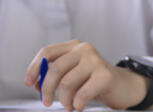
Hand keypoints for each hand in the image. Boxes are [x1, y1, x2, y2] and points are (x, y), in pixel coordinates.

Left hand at [24, 40, 151, 110]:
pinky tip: (79, 106)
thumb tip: (37, 84)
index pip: (47, 52)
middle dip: (47, 89)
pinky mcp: (105, 75)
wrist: (123, 86)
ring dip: (64, 100)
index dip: (34, 68)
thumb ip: (56, 75)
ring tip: (69, 106)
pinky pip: (82, 94)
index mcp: (73, 46)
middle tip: (46, 102)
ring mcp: (95, 61)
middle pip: (55, 69)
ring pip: (66, 83)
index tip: (29, 83)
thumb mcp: (73, 75)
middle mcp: (84, 49)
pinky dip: (77, 104)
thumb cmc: (95, 81)